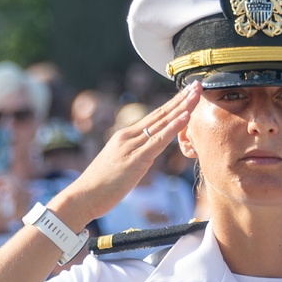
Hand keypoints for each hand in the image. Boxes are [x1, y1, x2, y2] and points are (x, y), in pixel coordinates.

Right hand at [49, 83, 200, 227]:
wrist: (83, 196)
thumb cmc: (98, 187)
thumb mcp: (118, 166)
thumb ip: (132, 157)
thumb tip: (143, 158)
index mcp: (125, 137)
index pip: (154, 117)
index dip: (172, 104)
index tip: (187, 93)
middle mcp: (129, 136)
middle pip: (160, 114)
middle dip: (181, 99)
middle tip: (198, 84)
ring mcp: (132, 146)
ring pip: (162, 123)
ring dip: (183, 106)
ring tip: (197, 93)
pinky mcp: (136, 159)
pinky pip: (159, 140)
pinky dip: (174, 126)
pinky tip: (187, 115)